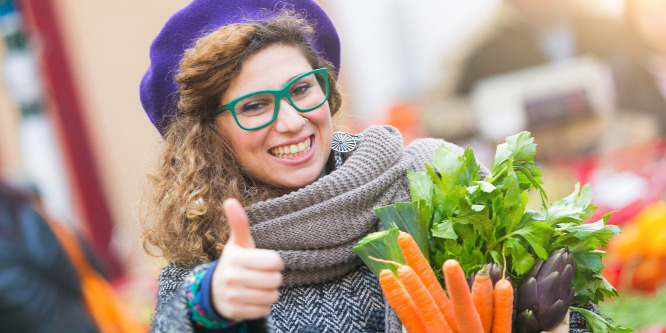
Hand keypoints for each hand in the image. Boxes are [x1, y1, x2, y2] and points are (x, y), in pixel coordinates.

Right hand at [211, 198, 283, 320]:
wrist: (214, 290)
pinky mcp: (235, 312)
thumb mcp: (238, 242)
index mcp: (235, 258)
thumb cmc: (235, 261)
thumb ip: (238, 223)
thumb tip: (230, 200)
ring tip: (259, 286)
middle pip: (275, 280)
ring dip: (270, 292)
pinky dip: (263, 305)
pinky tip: (253, 298)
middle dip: (274, 277)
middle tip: (263, 274)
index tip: (265, 261)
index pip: (275, 262)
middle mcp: (231, 277)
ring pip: (272, 296)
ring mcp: (232, 297)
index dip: (275, 262)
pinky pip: (265, 310)